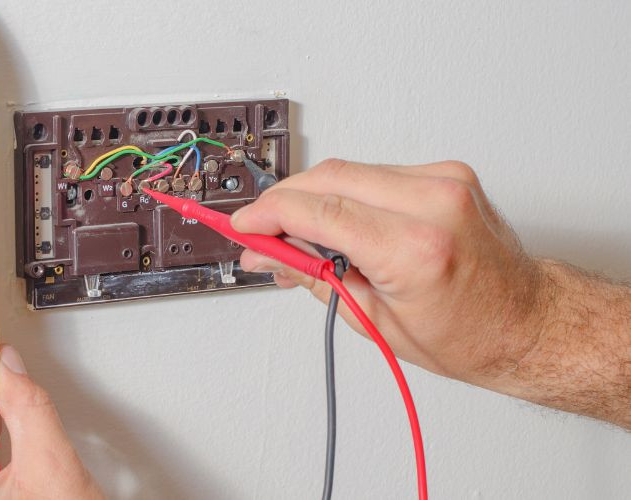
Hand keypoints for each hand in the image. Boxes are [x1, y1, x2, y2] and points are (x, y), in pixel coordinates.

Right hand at [231, 159, 541, 384]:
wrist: (527, 321)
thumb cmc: (468, 334)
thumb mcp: (374, 320)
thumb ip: (313, 275)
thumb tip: (268, 253)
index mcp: (416, 249)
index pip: (318, 211)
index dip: (269, 214)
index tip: (245, 224)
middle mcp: (434, 203)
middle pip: (329, 177)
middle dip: (285, 201)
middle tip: (263, 231)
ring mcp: (445, 181)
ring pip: (350, 170)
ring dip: (315, 197)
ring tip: (303, 236)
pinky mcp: (447, 173)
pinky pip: (376, 172)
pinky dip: (348, 193)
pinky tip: (341, 221)